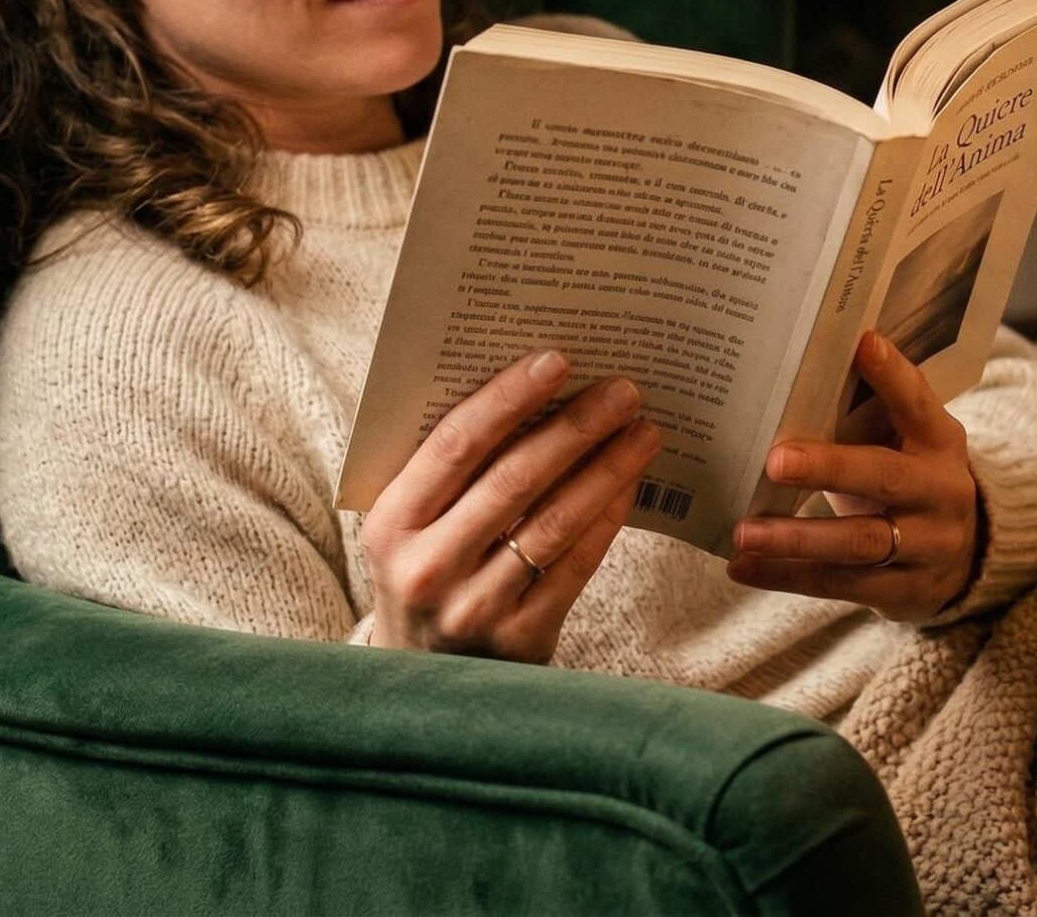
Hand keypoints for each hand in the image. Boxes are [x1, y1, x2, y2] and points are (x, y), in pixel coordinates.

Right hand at [360, 350, 659, 661]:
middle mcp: (427, 568)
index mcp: (392, 524)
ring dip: (607, 469)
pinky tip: (631, 484)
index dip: (507, 398)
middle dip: (576, 427)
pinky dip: (608, 518)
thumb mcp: (412, 525)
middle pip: (514, 480)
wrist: (420, 677)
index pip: (454, 445)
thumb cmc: (426, 571)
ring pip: (554, 523)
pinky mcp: (520, 639)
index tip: (556, 360)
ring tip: (643, 431)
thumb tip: (533, 390)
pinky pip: (575, 566)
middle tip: (623, 390)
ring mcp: (474, 608)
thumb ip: (449, 469)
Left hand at [726, 331, 980, 621]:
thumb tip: (794, 374)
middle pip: (885, 477)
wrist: (964, 556)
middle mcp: (941, 492)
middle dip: (829, 469)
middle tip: (775, 461)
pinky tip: (743, 567)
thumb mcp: (905, 443)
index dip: (893, 376)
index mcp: (939, 442)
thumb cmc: (908, 479)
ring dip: (797, 538)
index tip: (863, 343)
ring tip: (745, 532)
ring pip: (860, 543)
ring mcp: (927, 546)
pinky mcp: (904, 590)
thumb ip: (868, 414)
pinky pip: (840, 584)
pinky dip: (788, 576)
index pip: (918, 403)